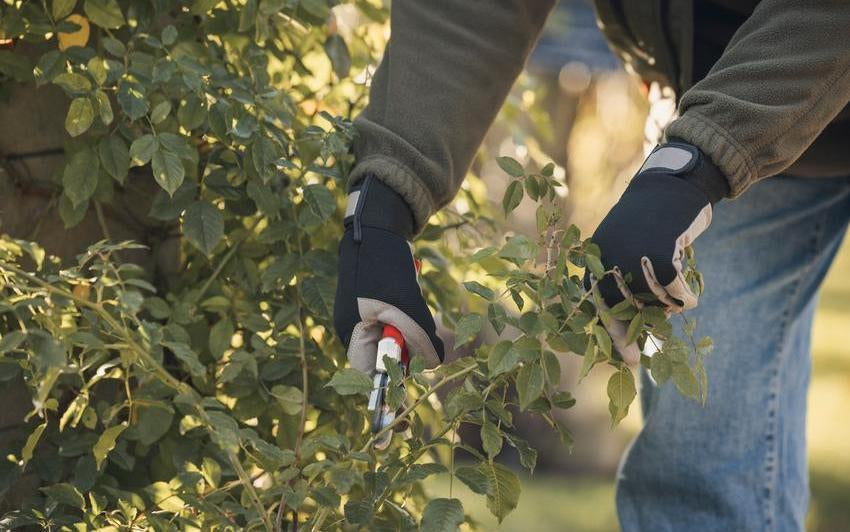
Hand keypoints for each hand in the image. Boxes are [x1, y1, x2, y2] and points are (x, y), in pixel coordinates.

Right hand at [333, 176, 443, 374]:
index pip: (369, 370)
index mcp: (351, 332)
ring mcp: (365, 314)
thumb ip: (419, 338)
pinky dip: (410, 313)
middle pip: (385, 355)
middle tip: (423, 332)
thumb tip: (435, 363)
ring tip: (413, 301)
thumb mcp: (405, 306)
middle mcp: (354, 327)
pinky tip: (410, 290)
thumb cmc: (384, 266)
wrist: (378, 228)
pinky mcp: (376, 302)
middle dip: (408, 346)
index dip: (392, 374)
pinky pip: (398, 320)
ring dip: (412, 327)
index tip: (416, 369)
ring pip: (396, 336)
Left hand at [585, 141, 728, 362]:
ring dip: (669, 305)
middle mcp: (610, 259)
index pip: (596, 303)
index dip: (605, 333)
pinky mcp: (661, 256)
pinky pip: (677, 294)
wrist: (670, 187)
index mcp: (597, 258)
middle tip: (633, 361)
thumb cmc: (650, 224)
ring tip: (676, 294)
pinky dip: (686, 297)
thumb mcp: (624, 247)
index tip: (617, 359)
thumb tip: (626, 328)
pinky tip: (690, 295)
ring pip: (655, 303)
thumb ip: (620, 280)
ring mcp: (634, 258)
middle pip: (623, 311)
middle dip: (630, 337)